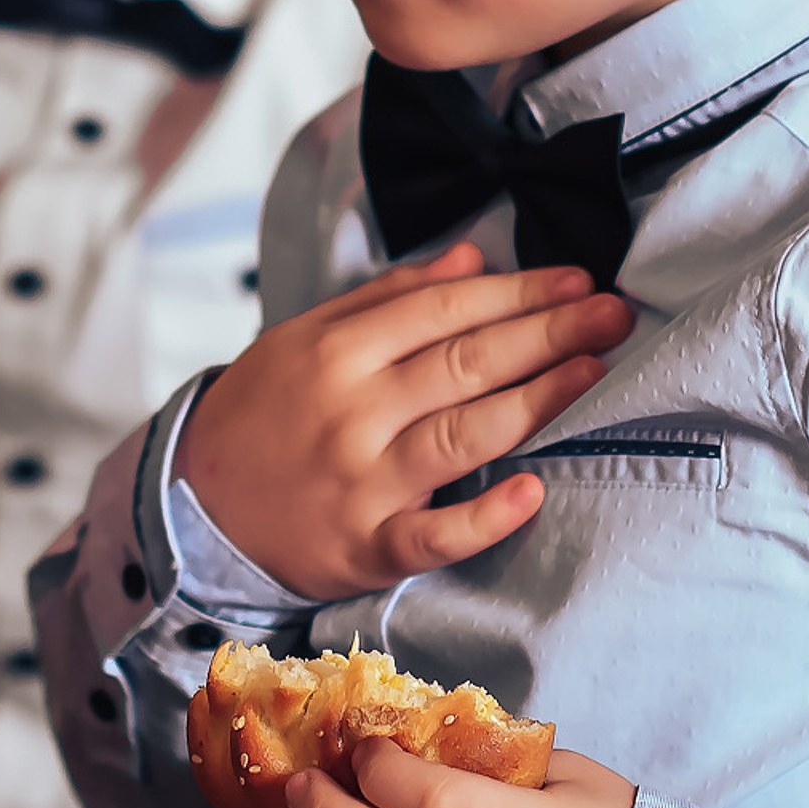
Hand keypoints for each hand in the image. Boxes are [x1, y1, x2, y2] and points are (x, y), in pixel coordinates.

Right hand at [179, 241, 632, 600]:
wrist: (195, 506)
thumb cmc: (265, 411)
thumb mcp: (308, 335)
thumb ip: (389, 297)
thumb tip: (471, 259)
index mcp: (338, 349)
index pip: (446, 309)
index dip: (519, 291)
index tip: (577, 279)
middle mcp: (352, 410)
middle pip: (467, 363)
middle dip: (549, 334)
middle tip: (613, 313)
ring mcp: (362, 482)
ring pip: (465, 434)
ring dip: (540, 400)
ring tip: (596, 370)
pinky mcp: (367, 548)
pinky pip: (435, 534)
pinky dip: (486, 516)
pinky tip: (534, 491)